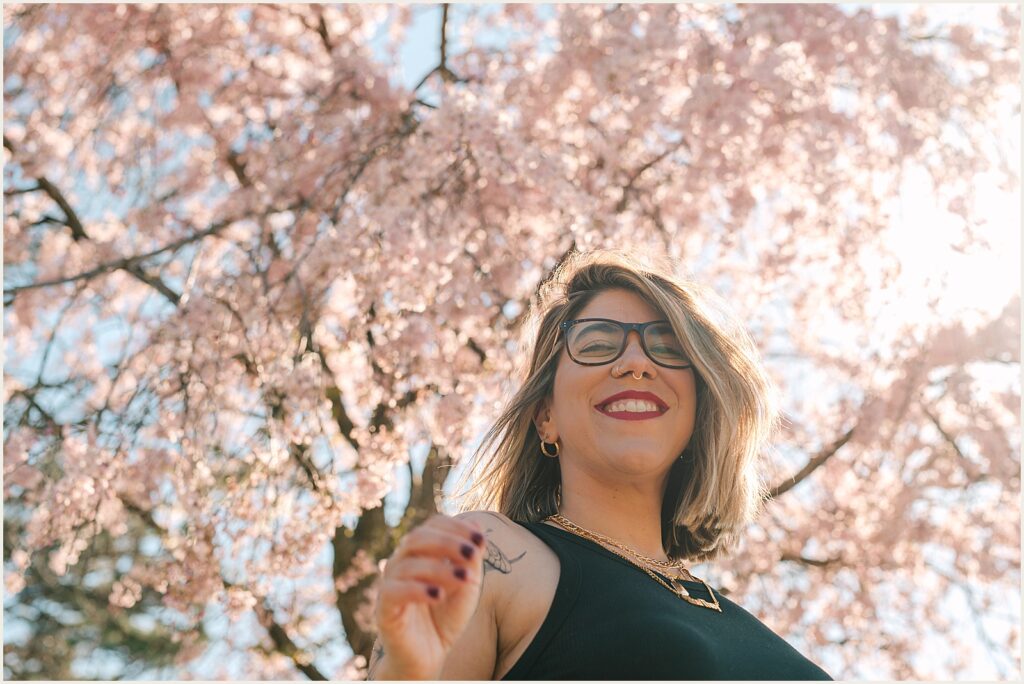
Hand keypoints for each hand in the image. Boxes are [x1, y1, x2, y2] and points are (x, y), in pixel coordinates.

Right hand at [374, 514, 486, 678]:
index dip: (456, 527)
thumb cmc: (447, 616)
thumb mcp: (467, 585)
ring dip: (440, 569)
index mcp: (420, 551)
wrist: (429, 655)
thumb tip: (475, 524)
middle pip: (417, 537)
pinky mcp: (384, 608)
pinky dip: (417, 590)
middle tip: (473, 554)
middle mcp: (401, 561)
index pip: (433, 525)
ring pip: (408, 564)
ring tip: (464, 579)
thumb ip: (471, 558)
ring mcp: (390, 583)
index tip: (481, 539)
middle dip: (448, 542)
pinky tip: (439, 596)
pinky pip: (394, 591)